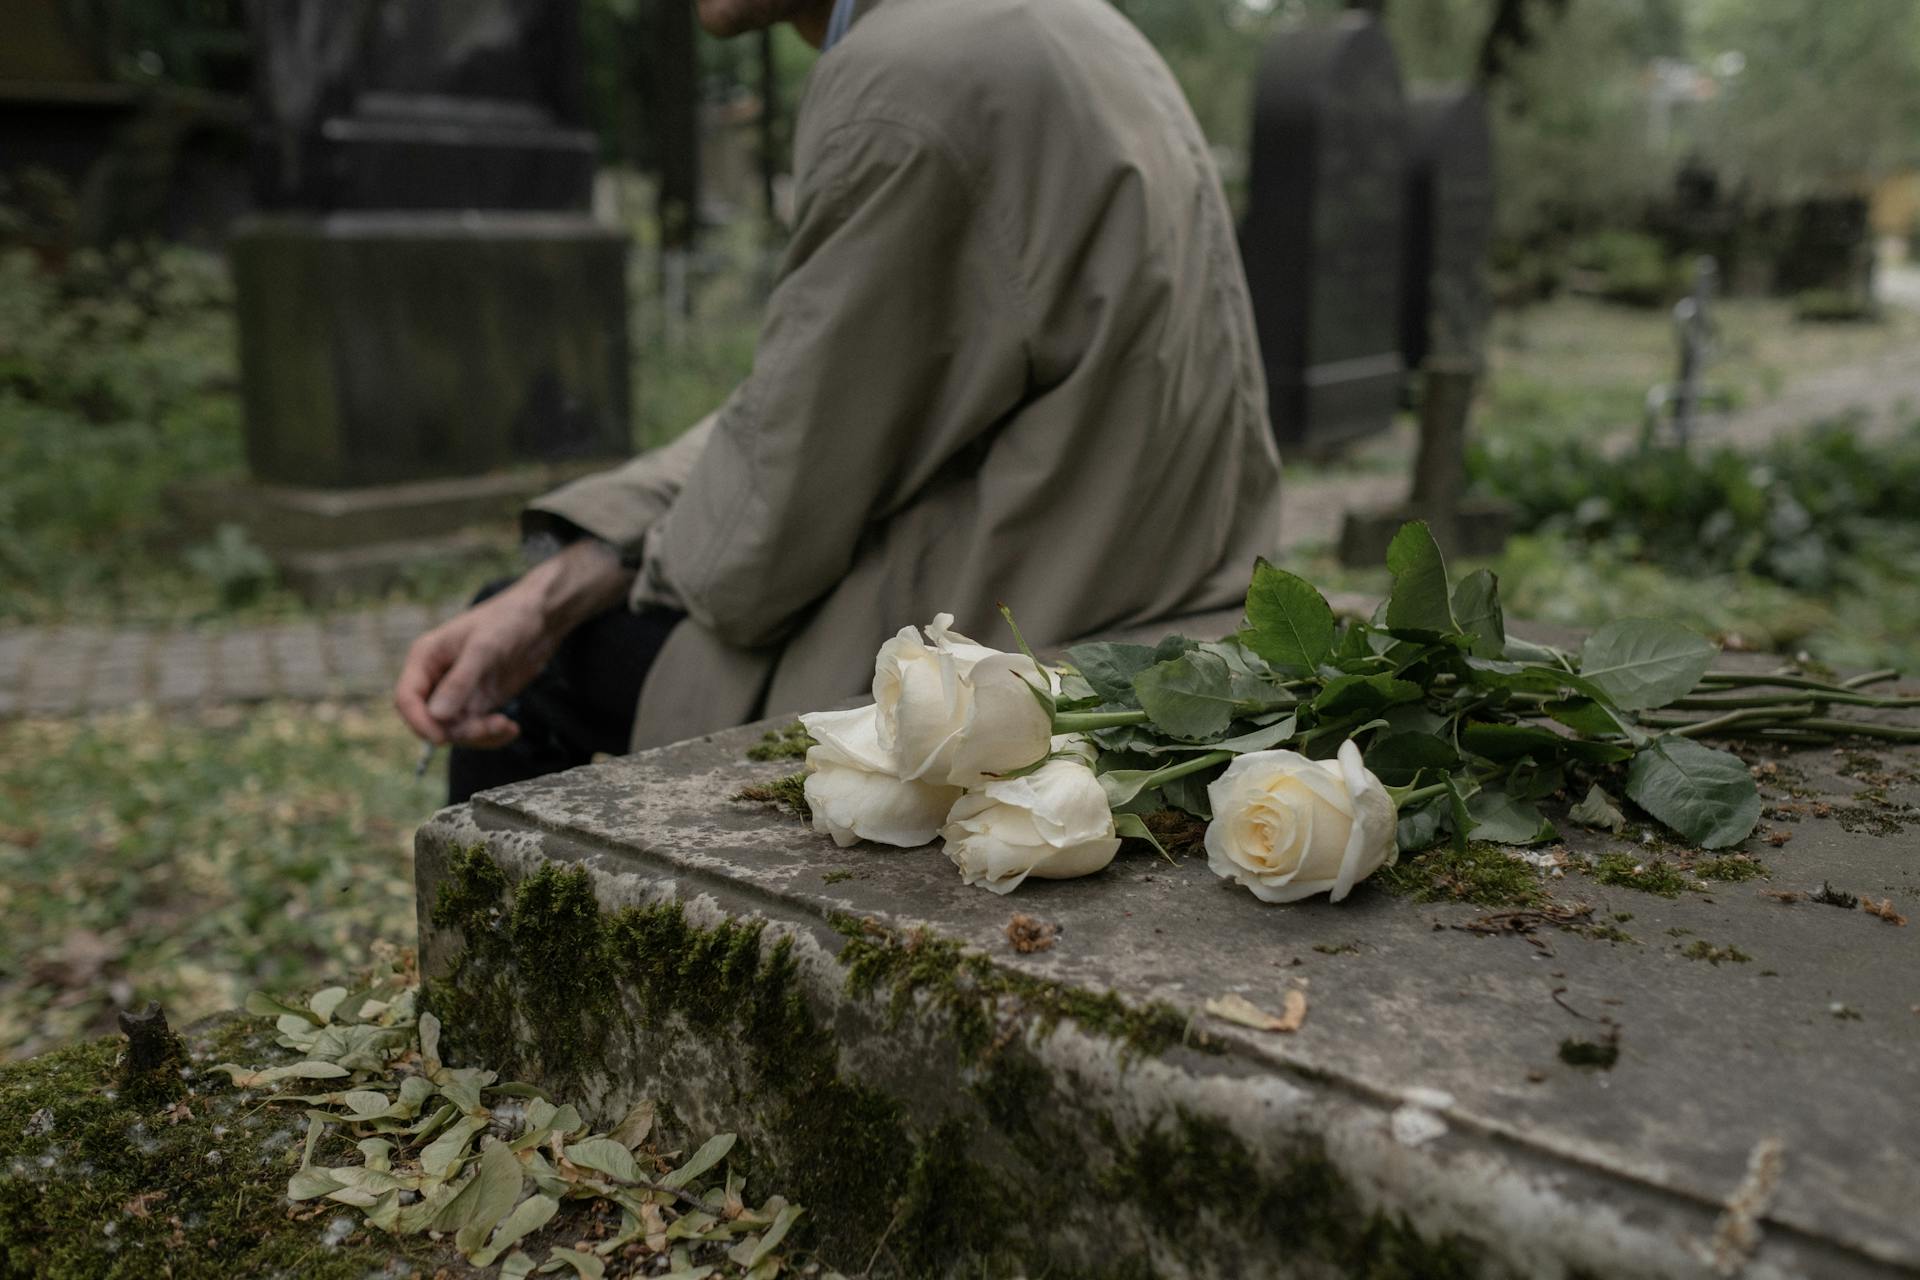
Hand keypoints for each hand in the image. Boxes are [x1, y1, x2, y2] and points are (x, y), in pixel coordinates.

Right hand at [393, 539, 636, 750]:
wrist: (540, 618)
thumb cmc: (507, 620)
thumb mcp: (484, 649)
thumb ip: (460, 681)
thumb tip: (436, 715)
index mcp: (425, 658)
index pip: (406, 698)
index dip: (419, 721)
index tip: (442, 738)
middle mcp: (436, 678)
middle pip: (430, 720)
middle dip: (457, 731)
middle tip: (490, 726)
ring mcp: (458, 692)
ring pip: (454, 729)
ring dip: (478, 735)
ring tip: (506, 726)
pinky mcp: (479, 701)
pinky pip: (475, 729)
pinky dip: (491, 735)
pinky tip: (511, 729)